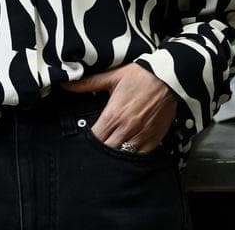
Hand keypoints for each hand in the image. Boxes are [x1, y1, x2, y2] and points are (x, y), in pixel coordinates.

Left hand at [61, 64, 176, 153]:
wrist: (169, 78)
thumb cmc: (140, 76)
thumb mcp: (113, 77)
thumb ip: (88, 83)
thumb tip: (66, 84)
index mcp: (113, 115)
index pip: (95, 139)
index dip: (88, 143)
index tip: (87, 142)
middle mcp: (126, 129)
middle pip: (107, 151)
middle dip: (100, 152)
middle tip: (97, 150)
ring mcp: (140, 136)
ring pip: (123, 156)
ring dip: (116, 155)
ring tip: (111, 153)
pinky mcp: (154, 139)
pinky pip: (140, 156)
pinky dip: (133, 157)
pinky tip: (128, 153)